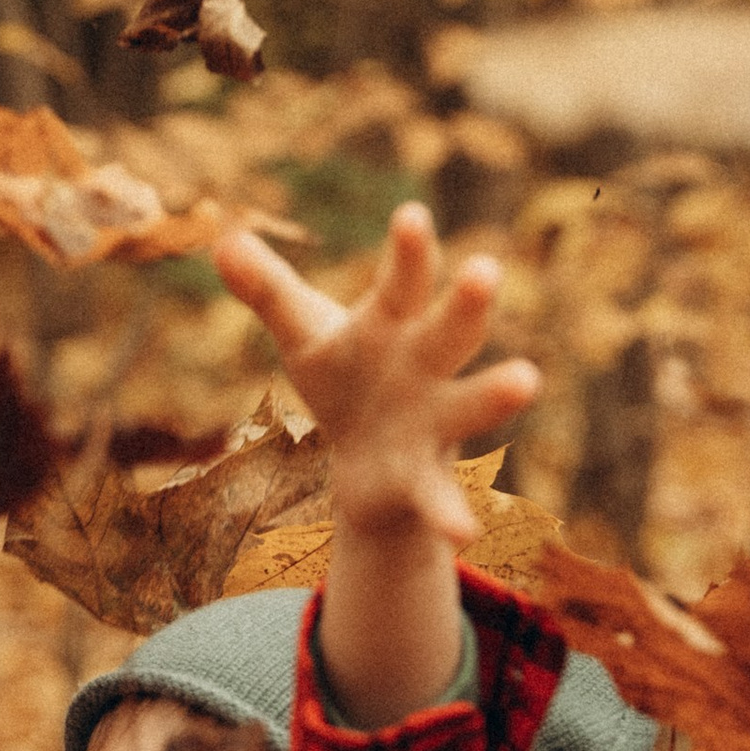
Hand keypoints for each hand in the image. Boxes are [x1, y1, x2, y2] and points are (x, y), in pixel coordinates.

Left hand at [216, 207, 538, 721]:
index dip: (408, 250)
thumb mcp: (304, 334)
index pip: (403, 280)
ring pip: (470, 403)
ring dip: (495, 393)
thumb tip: (222, 240)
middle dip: (466, 302)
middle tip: (485, 269)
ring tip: (527, 379)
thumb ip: (268, 289)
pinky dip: (450, 515)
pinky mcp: (423, 479)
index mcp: (396, 323)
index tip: (409, 215)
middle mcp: (426, 365)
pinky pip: (440, 497)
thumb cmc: (346, 378)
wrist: (369, 465)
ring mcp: (434, 421)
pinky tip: (465, 535)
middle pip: (451, 329)